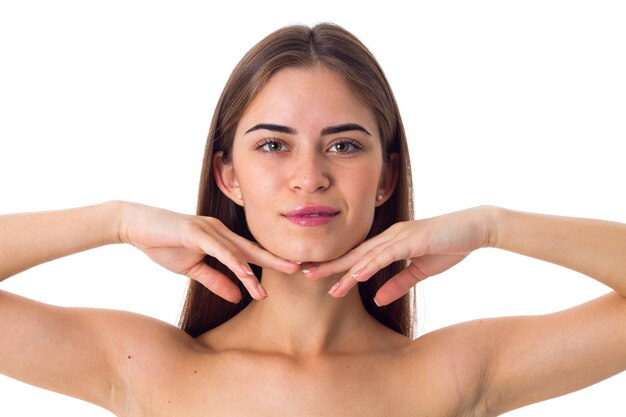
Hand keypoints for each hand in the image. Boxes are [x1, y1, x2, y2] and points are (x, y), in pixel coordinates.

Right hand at [117, 202, 298, 302]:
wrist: (135, 226)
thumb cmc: (164, 243)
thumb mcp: (193, 268)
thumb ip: (216, 280)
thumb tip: (238, 297)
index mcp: (221, 239)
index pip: (251, 253)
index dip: (271, 263)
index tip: (292, 273)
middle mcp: (220, 231)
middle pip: (253, 249)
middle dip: (276, 260)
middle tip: (300, 269)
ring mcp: (208, 229)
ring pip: (238, 251)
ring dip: (256, 268)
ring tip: (275, 281)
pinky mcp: (194, 231)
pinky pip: (218, 248)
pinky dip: (232, 261)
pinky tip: (245, 271)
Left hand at [304, 206, 495, 305]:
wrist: (475, 228)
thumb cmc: (448, 245)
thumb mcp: (421, 270)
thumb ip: (399, 283)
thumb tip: (377, 299)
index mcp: (390, 243)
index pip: (358, 257)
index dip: (336, 266)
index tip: (316, 276)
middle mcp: (389, 237)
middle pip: (353, 254)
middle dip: (328, 265)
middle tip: (303, 274)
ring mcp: (399, 236)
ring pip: (365, 256)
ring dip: (344, 270)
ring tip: (323, 282)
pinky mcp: (412, 239)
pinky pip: (387, 254)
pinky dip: (370, 265)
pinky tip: (355, 274)